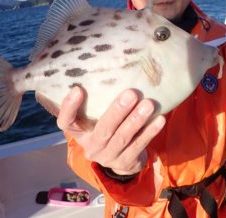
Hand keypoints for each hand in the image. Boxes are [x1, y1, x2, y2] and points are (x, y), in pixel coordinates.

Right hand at [36, 87, 165, 174]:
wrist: (121, 161)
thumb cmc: (108, 128)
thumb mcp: (97, 118)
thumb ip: (99, 100)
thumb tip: (113, 62)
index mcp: (79, 133)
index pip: (66, 122)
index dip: (69, 107)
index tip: (78, 89)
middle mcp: (91, 146)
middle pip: (102, 129)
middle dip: (117, 111)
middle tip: (131, 93)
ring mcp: (108, 157)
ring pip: (122, 138)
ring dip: (136, 120)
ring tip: (148, 104)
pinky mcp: (126, 163)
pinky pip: (139, 145)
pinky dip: (150, 132)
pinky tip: (160, 119)